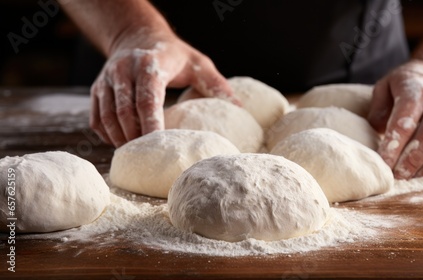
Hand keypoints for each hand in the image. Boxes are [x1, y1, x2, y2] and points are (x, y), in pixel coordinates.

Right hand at [90, 36, 237, 146]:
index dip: (151, 124)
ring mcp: (106, 80)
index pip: (147, 98)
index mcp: (149, 65)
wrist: (138, 37)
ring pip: (108, 116)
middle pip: (125, 111)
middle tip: (148, 158)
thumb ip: (216, 84)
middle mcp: (123, 70)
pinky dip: (107, 135)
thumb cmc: (172, 55)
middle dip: (135, 137)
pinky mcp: (97, 89)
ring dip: (120, 139)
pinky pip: (97, 117)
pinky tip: (121, 144)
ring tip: (135, 156)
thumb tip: (239, 108)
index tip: (158, 145)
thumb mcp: (198, 63)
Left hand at [368, 55, 422, 178]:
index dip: (393, 147)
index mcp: (417, 91)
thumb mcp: (387, 85)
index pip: (404, 124)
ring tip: (411, 176)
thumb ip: (378, 108)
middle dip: (410, 162)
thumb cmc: (410, 82)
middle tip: (396, 176)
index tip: (383, 164)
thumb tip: (375, 132)